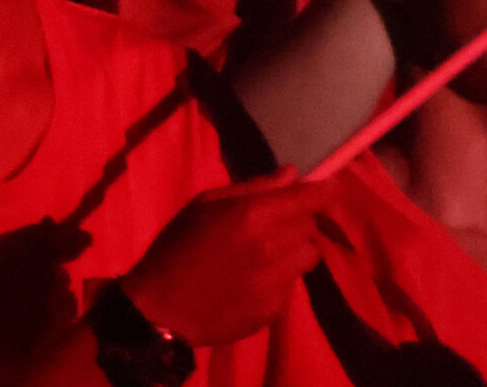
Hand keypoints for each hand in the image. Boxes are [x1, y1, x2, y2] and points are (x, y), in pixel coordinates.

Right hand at [117, 171, 329, 346]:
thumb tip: (292, 174)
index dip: (325, 191)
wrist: (159, 309)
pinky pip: (291, 285)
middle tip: (273, 226)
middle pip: (310, 227)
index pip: (311, 199)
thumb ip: (254, 188)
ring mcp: (274, 283)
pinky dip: (280, 279)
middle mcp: (271, 248)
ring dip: (294, 252)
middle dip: (298, 222)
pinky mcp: (273, 311)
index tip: (327, 188)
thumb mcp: (207, 204)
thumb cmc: (176, 247)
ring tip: (265, 256)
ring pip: (307, 258)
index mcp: (253, 215)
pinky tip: (252, 282)